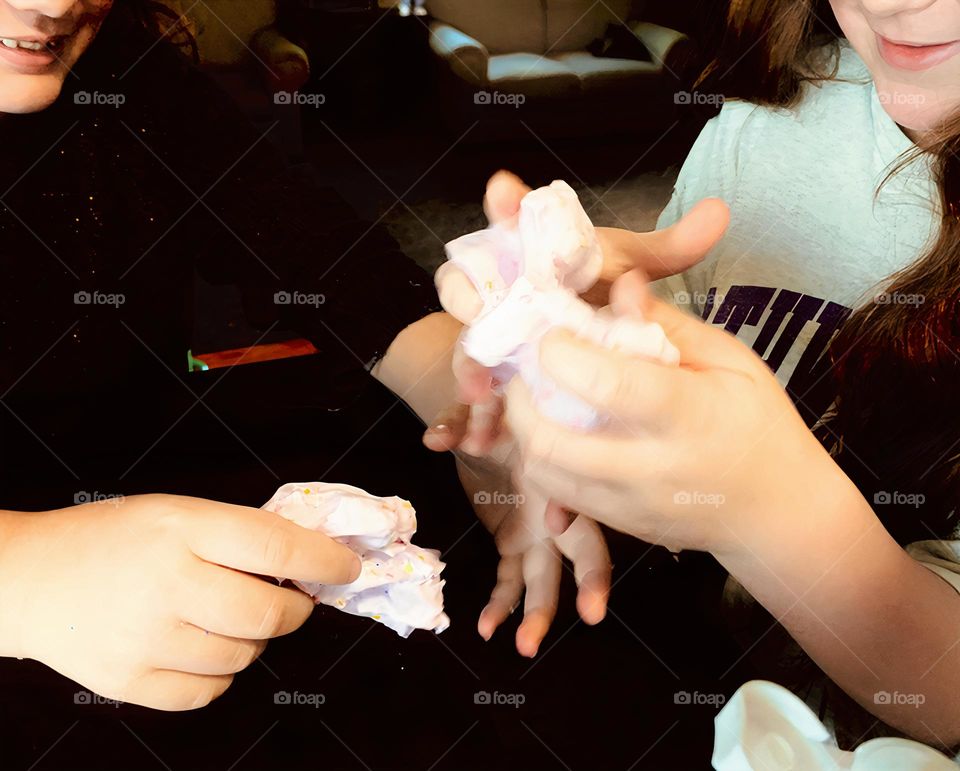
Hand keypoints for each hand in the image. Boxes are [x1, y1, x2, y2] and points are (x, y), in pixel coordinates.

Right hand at [0, 494, 359, 709]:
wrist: (30, 579)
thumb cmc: (113, 538)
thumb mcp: (177, 512)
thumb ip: (240, 533)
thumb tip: (312, 558)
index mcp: (181, 528)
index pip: (276, 547)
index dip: (324, 561)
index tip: (348, 567)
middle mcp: (167, 584)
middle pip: (268, 614)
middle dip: (296, 609)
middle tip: (292, 600)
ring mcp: (147, 639)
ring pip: (244, 656)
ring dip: (255, 639)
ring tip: (226, 616)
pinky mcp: (130, 682)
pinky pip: (210, 691)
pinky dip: (221, 671)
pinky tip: (201, 645)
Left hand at [426, 406, 609, 656]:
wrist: (481, 412)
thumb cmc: (492, 402)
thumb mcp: (477, 405)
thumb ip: (459, 420)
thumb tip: (434, 438)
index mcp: (557, 468)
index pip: (579, 493)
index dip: (576, 511)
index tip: (560, 526)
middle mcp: (556, 504)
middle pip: (583, 546)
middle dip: (589, 580)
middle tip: (592, 614)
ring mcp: (537, 529)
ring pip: (547, 577)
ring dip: (539, 613)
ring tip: (524, 646)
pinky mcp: (513, 541)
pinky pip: (511, 580)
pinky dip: (501, 605)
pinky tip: (487, 629)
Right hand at [433, 170, 729, 450]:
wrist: (567, 340)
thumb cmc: (595, 296)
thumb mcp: (627, 274)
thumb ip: (665, 250)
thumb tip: (719, 213)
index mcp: (533, 255)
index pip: (511, 221)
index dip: (507, 206)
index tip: (504, 191)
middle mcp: (498, 293)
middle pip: (466, 282)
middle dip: (465, 289)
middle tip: (476, 302)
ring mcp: (486, 340)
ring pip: (463, 347)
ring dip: (465, 365)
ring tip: (476, 387)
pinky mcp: (482, 384)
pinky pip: (459, 402)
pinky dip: (453, 421)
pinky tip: (454, 440)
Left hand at [503, 270, 843, 557]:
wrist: (780, 513)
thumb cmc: (759, 424)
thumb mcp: (730, 361)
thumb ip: (668, 325)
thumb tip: (618, 286)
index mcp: (689, 415)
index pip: (606, 385)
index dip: (563, 354)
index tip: (553, 334)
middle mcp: (654, 468)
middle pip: (554, 441)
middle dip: (522, 399)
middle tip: (527, 369)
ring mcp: (633, 506)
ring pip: (545, 474)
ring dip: (524, 431)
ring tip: (535, 399)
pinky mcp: (621, 526)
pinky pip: (558, 496)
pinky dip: (542, 461)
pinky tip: (556, 432)